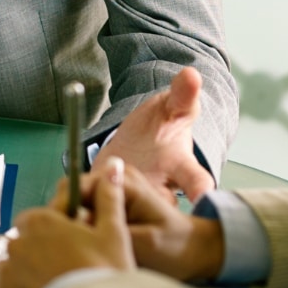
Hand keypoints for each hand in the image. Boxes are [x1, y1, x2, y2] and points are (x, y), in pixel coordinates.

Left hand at [0, 157, 134, 287]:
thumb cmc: (105, 273)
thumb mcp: (114, 231)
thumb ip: (109, 196)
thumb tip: (114, 165)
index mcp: (41, 221)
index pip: (37, 217)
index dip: (52, 229)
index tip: (68, 242)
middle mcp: (17, 243)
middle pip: (22, 242)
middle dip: (37, 251)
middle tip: (63, 268)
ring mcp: (6, 272)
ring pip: (6, 266)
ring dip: (19, 273)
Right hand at [49, 159, 224, 282]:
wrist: (195, 250)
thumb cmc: (176, 247)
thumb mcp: (146, 243)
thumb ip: (111, 233)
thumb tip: (77, 230)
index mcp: (123, 182)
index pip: (74, 187)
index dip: (63, 210)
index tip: (63, 237)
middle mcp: (114, 180)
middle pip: (71, 195)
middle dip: (67, 221)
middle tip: (71, 250)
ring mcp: (112, 192)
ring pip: (76, 207)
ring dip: (75, 228)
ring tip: (81, 252)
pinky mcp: (111, 205)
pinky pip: (86, 214)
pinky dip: (84, 231)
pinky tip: (89, 251)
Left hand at [97, 67, 211, 200]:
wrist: (137, 145)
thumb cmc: (161, 126)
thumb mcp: (172, 107)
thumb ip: (182, 94)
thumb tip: (191, 74)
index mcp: (181, 168)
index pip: (197, 180)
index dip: (201, 190)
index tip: (203, 197)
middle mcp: (165, 193)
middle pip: (153, 203)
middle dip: (137, 195)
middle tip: (123, 180)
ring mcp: (141, 207)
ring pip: (125, 211)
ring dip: (110, 198)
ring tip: (102, 179)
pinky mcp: (114, 211)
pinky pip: (101, 214)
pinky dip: (89, 204)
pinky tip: (84, 194)